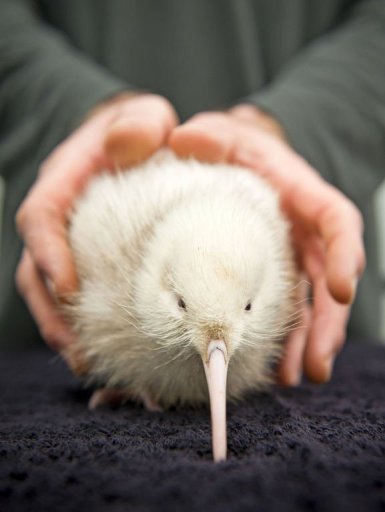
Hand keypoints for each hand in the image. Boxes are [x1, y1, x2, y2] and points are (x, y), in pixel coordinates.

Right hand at [16, 93, 177, 366]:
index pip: (40, 217)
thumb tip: (124, 146)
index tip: (66, 288)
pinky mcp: (88, 262)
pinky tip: (107, 348)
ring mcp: (71, 244)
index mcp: (65, 182)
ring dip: (65, 330)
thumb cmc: (144, 132)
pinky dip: (87, 325)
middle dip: (51, 312)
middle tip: (76, 350)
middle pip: (37, 270)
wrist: (144, 145)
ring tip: (88, 363)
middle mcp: (61, 219)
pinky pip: (79, 297)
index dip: (47, 253)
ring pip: (51, 293)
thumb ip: (139, 122)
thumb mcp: (145, 116)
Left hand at [169, 106, 364, 384]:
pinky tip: (271, 368)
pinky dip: (283, 339)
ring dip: (307, 342)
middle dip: (328, 323)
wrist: (222, 161)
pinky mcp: (273, 273)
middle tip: (314, 365)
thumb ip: (204, 136)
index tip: (342, 289)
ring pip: (310, 303)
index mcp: (297, 191)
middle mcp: (301, 228)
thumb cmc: (221, 146)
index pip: (336, 219)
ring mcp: (289, 255)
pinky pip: (286, 310)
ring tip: (295, 379)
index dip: (345, 253)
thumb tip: (181, 138)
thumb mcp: (214, 133)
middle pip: (329, 277)